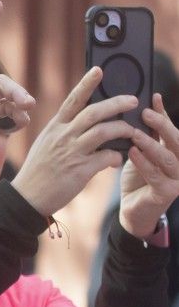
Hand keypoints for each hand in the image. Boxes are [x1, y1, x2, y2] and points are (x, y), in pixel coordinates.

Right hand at [11, 67, 132, 215]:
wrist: (26, 197)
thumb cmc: (38, 171)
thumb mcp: (45, 144)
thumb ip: (64, 131)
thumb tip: (86, 122)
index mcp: (55, 128)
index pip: (72, 100)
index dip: (86, 84)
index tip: (99, 70)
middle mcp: (63, 137)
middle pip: (94, 112)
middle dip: (117, 103)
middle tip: (133, 100)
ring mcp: (71, 153)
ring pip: (103, 131)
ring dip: (122, 129)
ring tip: (131, 131)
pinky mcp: (80, 170)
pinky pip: (106, 157)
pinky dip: (116, 157)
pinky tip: (116, 159)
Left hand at [118, 95, 178, 238]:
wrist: (133, 210)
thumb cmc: (139, 178)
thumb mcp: (144, 151)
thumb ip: (150, 132)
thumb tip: (150, 102)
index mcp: (178, 152)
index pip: (173, 129)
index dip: (164, 113)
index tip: (153, 97)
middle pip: (176, 140)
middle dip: (161, 125)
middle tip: (145, 113)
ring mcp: (178, 179)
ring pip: (167, 157)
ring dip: (151, 144)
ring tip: (134, 133)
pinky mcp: (167, 193)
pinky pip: (155, 175)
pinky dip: (143, 163)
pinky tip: (132, 153)